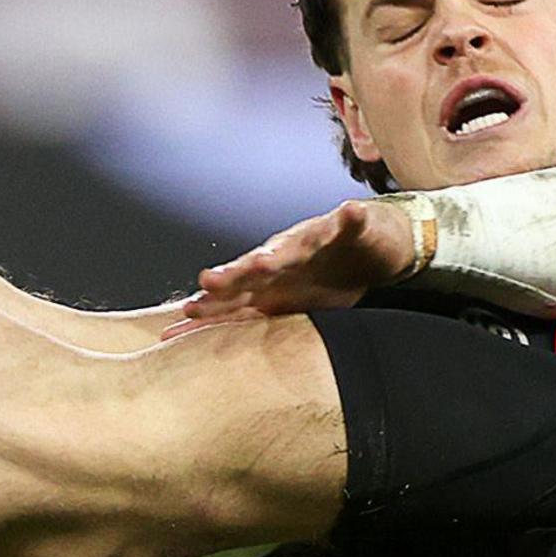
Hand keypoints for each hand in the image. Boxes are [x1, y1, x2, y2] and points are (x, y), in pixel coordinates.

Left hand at [184, 198, 419, 325]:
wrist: (366, 251)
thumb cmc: (318, 278)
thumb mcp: (283, 307)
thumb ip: (244, 320)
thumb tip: (197, 343)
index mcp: (268, 280)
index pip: (236, 293)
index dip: (214, 303)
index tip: (189, 312)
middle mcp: (285, 256)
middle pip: (256, 267)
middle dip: (233, 275)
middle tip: (208, 283)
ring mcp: (316, 239)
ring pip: (297, 245)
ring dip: (282, 251)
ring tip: (265, 261)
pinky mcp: (349, 227)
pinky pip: (351, 222)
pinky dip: (350, 218)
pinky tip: (350, 213)